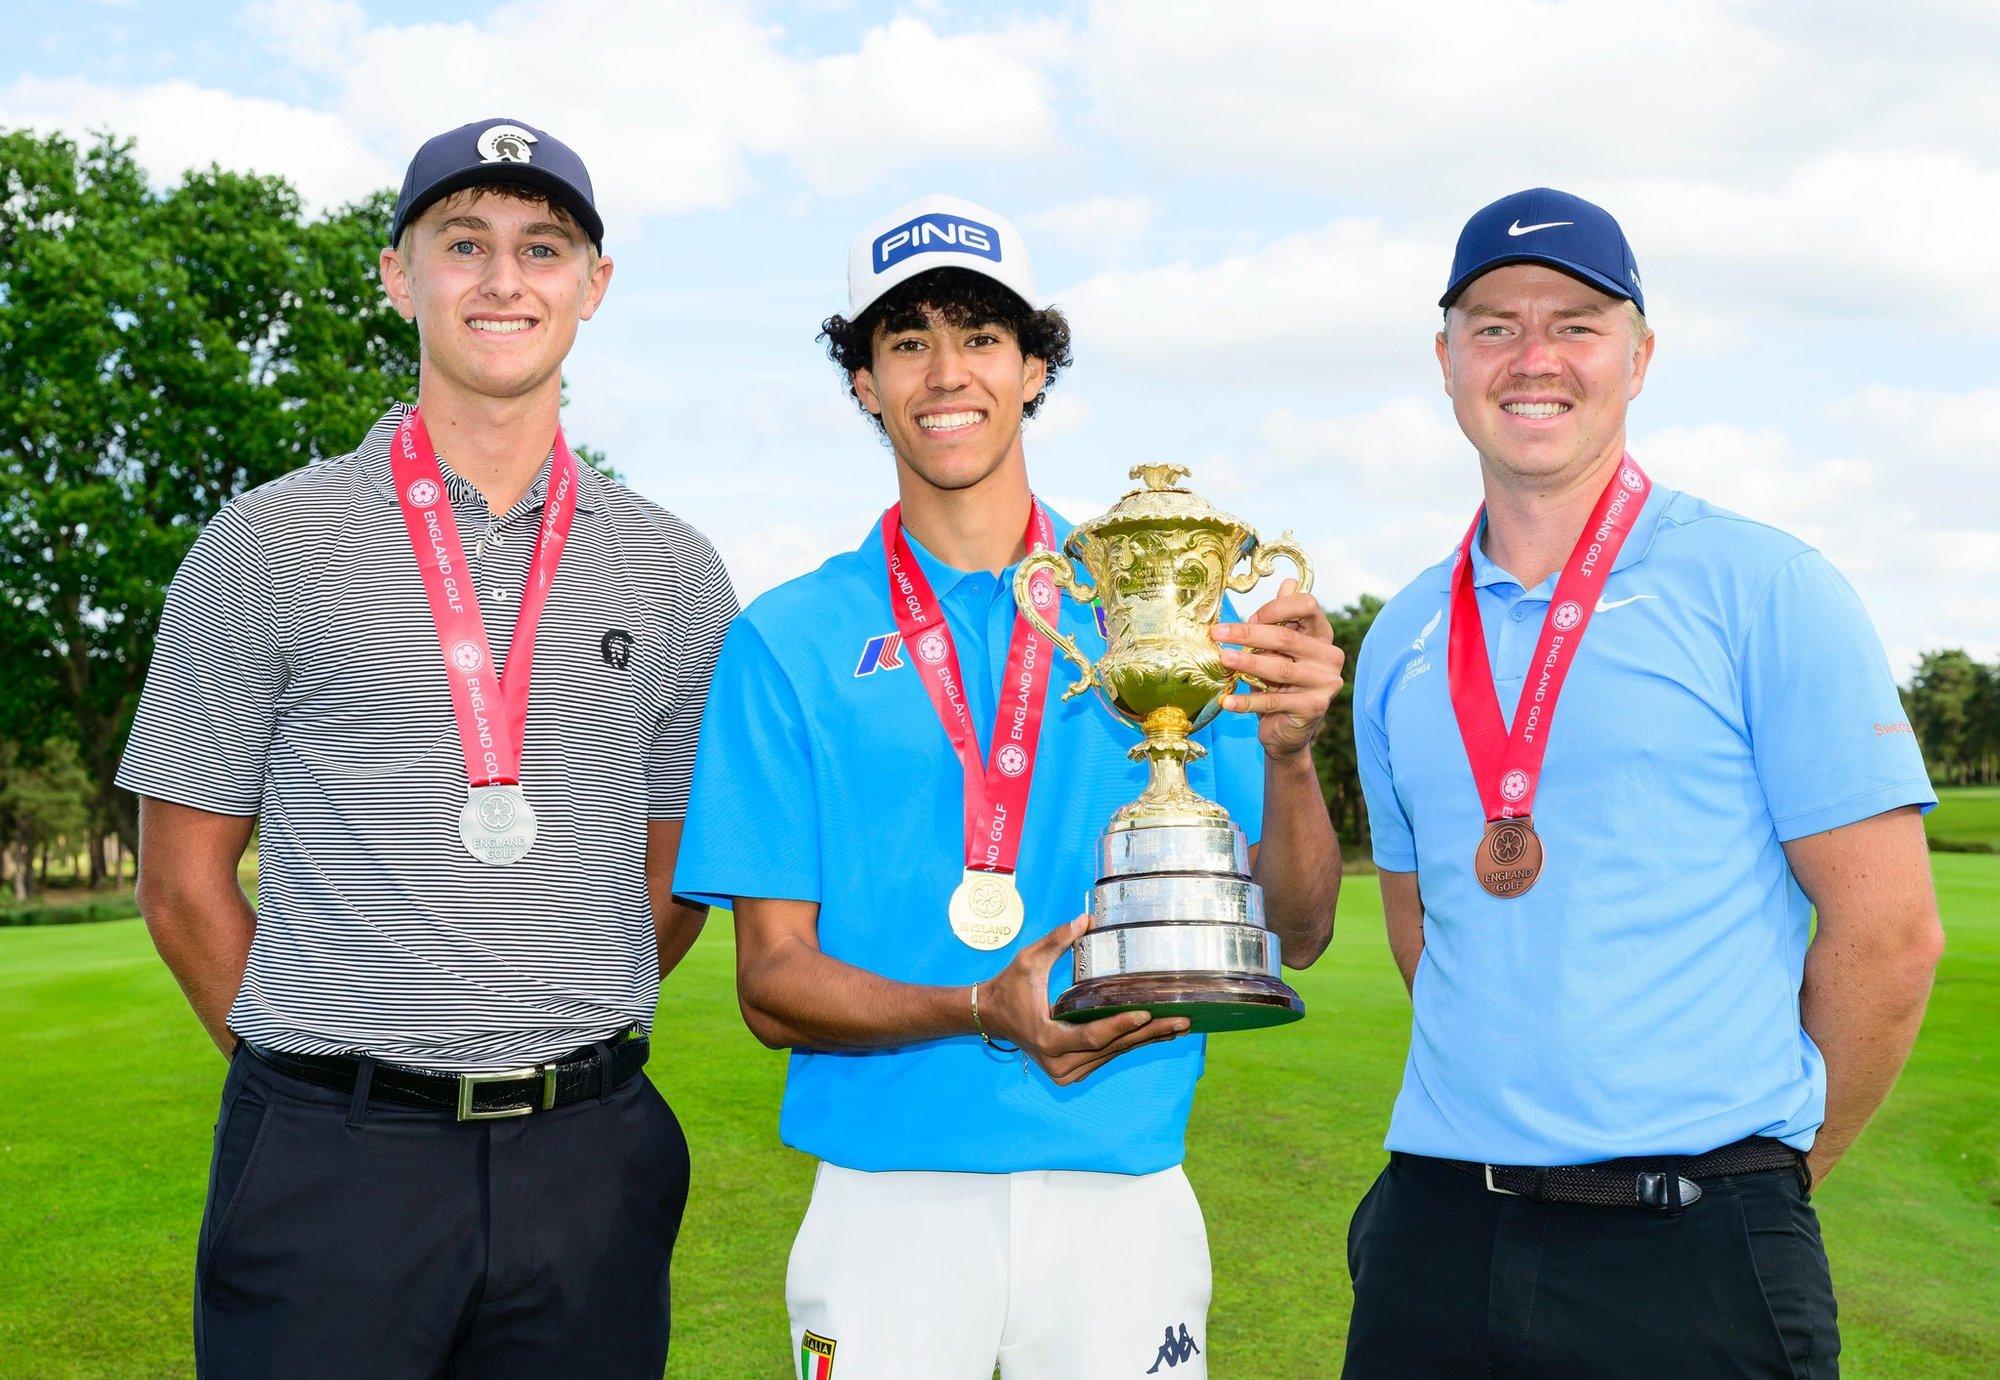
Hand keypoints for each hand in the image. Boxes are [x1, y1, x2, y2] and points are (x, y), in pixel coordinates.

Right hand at [978, 916, 1189, 1085]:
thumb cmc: (1009, 987)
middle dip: (1149, 1034)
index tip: (1147, 1013)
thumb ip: (1057, 940)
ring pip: (1113, 1054)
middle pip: (1112, 1048)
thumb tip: (1087, 918)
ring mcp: (1066, 1071)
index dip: (1122, 1024)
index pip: (1093, 1035)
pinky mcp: (1072, 1071)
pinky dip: (1130, 1044)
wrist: (992, 1016)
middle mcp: (1059, 1062)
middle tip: (1181, 1021)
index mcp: (1048, 1039)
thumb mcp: (1029, 960)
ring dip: (1146, 1040)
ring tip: (1178, 1027)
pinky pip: (1106, 1057)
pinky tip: (1156, 1034)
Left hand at [1212, 578, 1344, 757]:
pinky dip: (1247, 701)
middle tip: (1218, 633)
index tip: (1246, 617)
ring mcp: (1325, 683)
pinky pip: (1275, 701)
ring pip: (1280, 669)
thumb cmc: (1279, 683)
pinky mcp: (1314, 708)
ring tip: (1223, 659)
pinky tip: (1227, 701)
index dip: (1275, 608)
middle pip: (1286, 638)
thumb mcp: (1279, 649)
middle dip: (1248, 634)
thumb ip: (1281, 619)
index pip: (1307, 605)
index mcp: (1322, 634)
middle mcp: (1330, 656)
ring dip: (1247, 663)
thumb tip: (1289, 582)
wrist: (1287, 730)